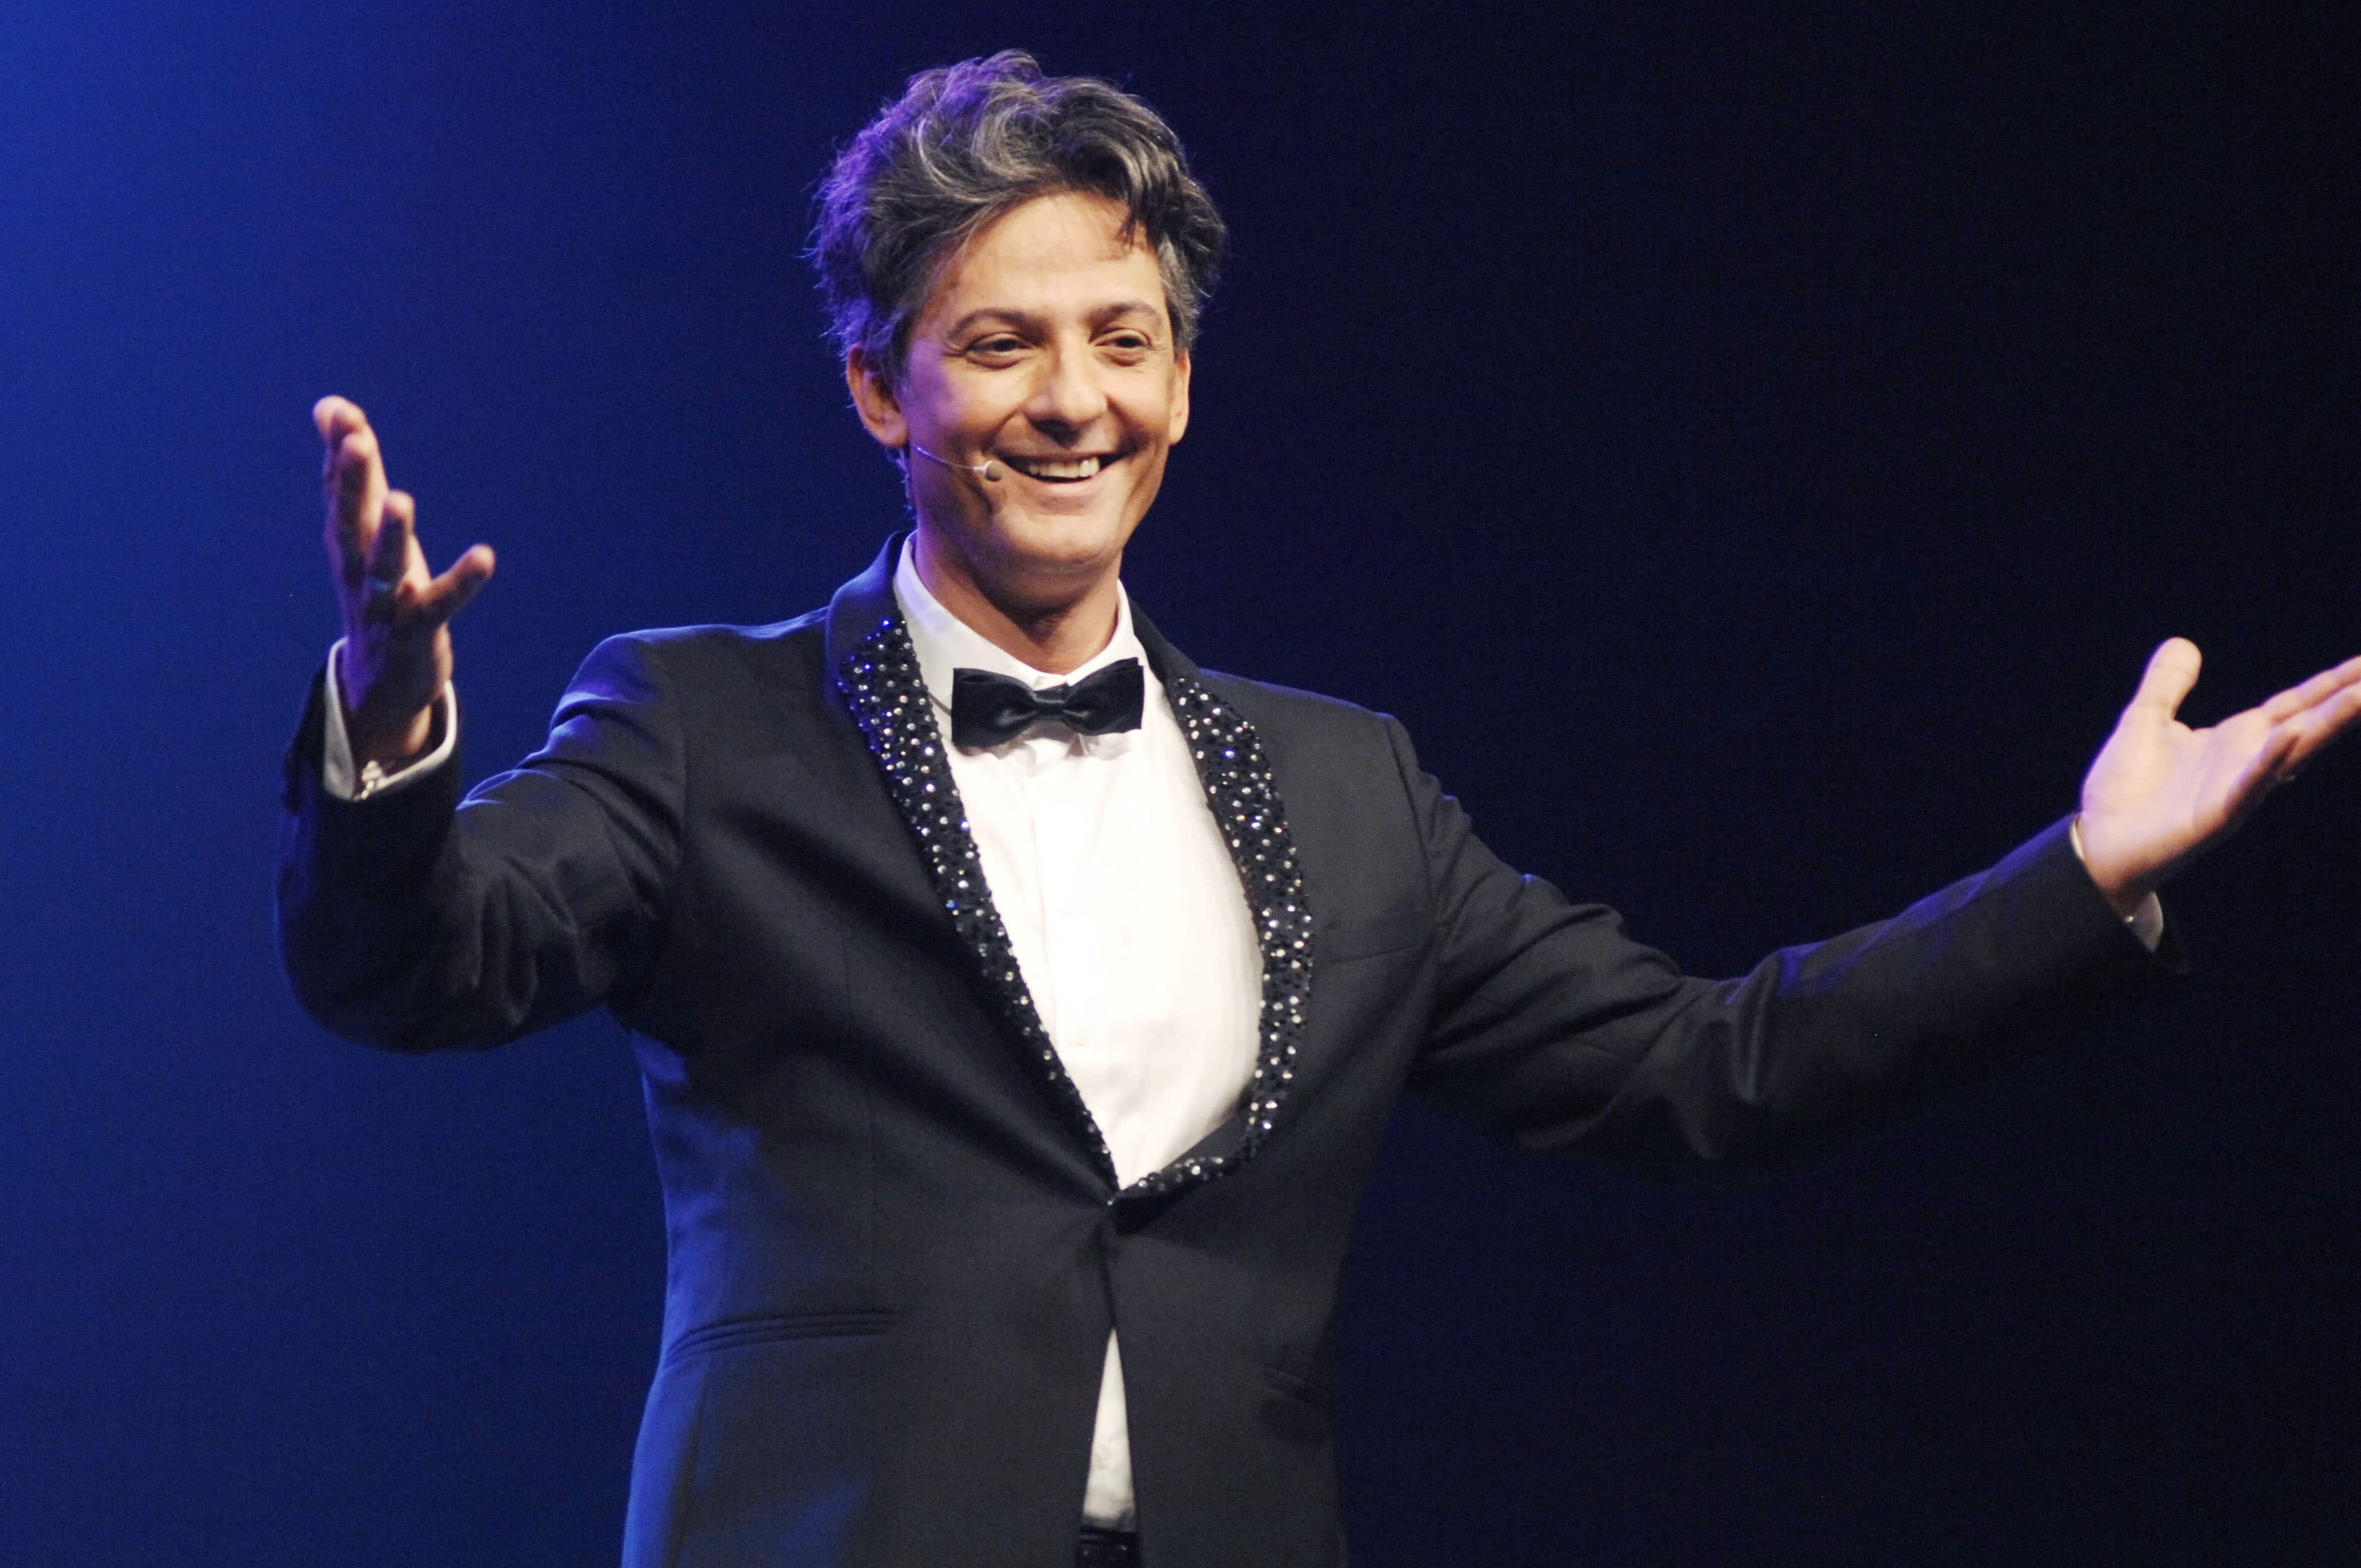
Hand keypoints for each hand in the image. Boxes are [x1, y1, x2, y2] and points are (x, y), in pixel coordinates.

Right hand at [315, 396, 494, 766]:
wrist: (380, 677)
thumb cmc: (376, 588)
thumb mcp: (364, 530)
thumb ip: (353, 471)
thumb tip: (331, 406)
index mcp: (346, 540)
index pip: (338, 490)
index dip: (339, 452)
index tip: (337, 412)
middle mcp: (356, 568)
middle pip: (349, 521)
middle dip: (351, 482)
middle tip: (356, 442)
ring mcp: (382, 603)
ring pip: (383, 566)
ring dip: (390, 533)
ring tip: (400, 498)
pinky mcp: (416, 631)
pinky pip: (439, 604)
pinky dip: (460, 582)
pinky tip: (485, 556)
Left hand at [2077, 637, 2360, 914]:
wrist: (2096, 841)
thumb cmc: (2123, 788)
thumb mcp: (2143, 719)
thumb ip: (2165, 684)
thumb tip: (2183, 643)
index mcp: (2235, 739)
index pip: (2294, 704)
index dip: (2330, 683)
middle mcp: (2246, 762)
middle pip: (2308, 723)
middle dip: (2346, 699)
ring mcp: (2236, 790)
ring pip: (2291, 753)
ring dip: (2327, 724)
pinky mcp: (2215, 817)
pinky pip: (2248, 787)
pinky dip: (2268, 763)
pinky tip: (2290, 737)